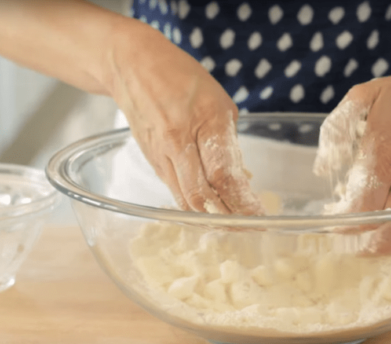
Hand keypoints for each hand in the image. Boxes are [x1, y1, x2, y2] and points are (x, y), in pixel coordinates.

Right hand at [109, 21, 262, 214]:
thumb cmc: (180, 77)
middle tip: (249, 230)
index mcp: (204, 121)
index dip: (242, 201)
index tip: (259, 217)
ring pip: (185, 200)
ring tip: (234, 226)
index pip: (223, 174)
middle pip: (201, 196)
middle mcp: (179, 142)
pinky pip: (175, 191)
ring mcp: (161, 155)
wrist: (131, 66)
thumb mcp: (219, 102)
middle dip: (227, 219)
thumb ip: (229, 142)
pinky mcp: (153, 162)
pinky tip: (211, 211)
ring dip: (210, 218)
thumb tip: (241, 179)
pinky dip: (195, 206)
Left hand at [314, 68, 390, 254]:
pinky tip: (387, 216)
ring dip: (379, 242)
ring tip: (364, 231)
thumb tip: (323, 169)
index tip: (330, 217)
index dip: (342, 223)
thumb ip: (336, 132)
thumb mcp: (362, 98)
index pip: (361, 209)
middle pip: (381, 234)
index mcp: (385, 156)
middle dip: (356, 241)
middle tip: (343, 234)